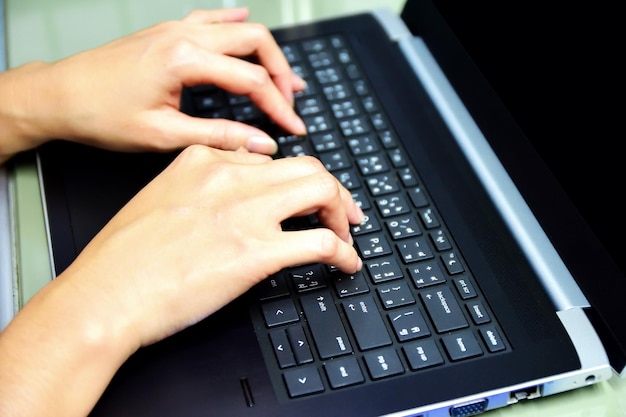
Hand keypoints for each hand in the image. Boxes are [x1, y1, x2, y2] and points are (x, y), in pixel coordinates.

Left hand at [0, 8, 305, 161]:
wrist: (58, 96)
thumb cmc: (100, 114)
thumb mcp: (164, 135)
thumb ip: (220, 137)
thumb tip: (259, 144)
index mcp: (185, 59)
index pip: (253, 80)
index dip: (279, 106)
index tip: (293, 126)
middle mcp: (184, 35)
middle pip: (256, 42)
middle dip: (281, 73)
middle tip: (290, 103)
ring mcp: (175, 29)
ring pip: (238, 29)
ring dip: (265, 52)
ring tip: (284, 77)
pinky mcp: (167, 32)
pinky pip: (212, 19)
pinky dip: (235, 26)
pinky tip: (245, 25)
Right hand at [61, 145, 362, 345]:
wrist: (105, 294)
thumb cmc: (121, 259)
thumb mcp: (158, 199)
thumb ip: (198, 188)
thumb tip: (234, 201)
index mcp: (203, 162)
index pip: (269, 158)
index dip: (294, 178)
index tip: (303, 195)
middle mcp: (229, 179)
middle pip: (306, 167)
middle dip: (332, 190)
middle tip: (341, 212)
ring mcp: (246, 213)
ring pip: (322, 191)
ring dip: (342, 213)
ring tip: (346, 234)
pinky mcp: (257, 252)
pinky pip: (321, 242)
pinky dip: (344, 252)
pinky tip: (346, 264)